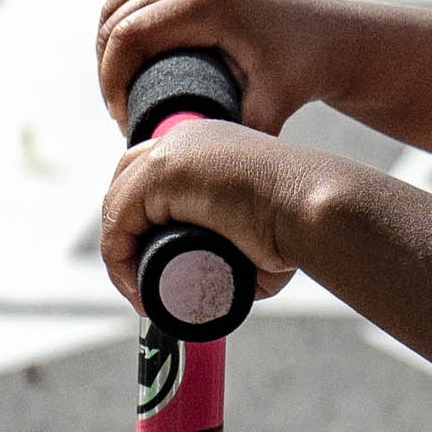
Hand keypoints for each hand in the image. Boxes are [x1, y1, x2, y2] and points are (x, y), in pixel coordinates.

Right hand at [95, 0, 358, 136]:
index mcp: (206, 1)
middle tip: (123, 114)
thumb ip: (230, 137)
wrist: (332, 36)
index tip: (124, 120)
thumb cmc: (302, 72)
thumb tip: (184, 168)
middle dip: (109, 68)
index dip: (113, 80)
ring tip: (123, 91)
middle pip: (116, 17)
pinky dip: (122, 22)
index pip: (128, 34)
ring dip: (110, 43)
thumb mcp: (269, 108)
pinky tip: (129, 59)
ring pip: (120, 0)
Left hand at [100, 120, 335, 306]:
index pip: (151, 172)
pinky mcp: (162, 173)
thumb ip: (240, 241)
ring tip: (143, 294)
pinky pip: (118, 220)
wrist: (313, 207)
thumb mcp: (260, 222)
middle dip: (127, 232)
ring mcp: (171, 151)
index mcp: (207, 141)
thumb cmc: (300, 224)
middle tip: (143, 279)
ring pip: (119, 206)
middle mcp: (185, 137)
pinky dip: (118, 257)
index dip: (143, 217)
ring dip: (123, 253)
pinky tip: (134, 286)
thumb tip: (231, 275)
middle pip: (126, 182)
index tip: (153, 262)